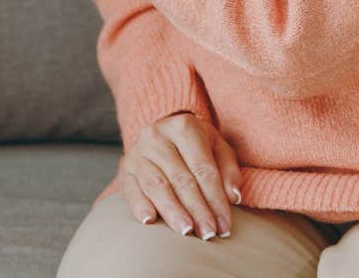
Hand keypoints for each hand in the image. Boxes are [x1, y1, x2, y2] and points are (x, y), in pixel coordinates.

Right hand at [119, 113, 242, 240]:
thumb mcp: (217, 147)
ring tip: (186, 230)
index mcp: (184, 127)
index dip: (216, 199)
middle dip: (197, 209)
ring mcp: (138, 152)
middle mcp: (157, 136)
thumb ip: (228, 170)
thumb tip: (233, 196)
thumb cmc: (196, 145)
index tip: (224, 224)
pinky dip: (139, 205)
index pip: (203, 169)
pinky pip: (130, 189)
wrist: (162, 133)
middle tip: (208, 233)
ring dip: (172, 211)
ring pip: (156, 185)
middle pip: (180, 179)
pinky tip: (150, 221)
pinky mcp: (125, 168)